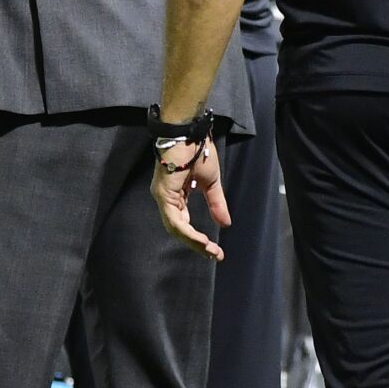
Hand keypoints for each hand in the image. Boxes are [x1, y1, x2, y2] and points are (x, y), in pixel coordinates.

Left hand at [152, 137, 228, 261]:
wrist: (191, 132)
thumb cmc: (198, 150)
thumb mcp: (211, 183)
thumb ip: (216, 203)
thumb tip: (226, 224)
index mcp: (175, 195)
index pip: (183, 223)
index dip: (197, 238)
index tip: (215, 249)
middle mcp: (166, 198)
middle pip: (178, 229)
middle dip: (196, 244)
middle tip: (214, 255)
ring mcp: (162, 196)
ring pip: (175, 228)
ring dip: (193, 241)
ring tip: (210, 250)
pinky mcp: (163, 194)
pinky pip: (175, 220)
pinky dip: (188, 232)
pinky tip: (200, 239)